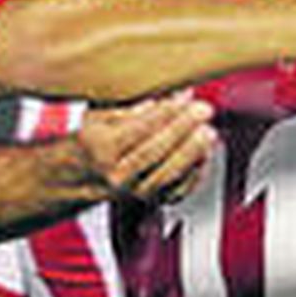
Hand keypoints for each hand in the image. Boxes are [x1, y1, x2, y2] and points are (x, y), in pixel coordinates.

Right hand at [77, 92, 215, 202]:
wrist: (87, 174)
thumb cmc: (95, 138)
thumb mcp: (101, 113)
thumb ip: (134, 105)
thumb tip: (171, 94)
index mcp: (100, 148)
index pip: (138, 129)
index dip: (164, 112)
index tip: (184, 97)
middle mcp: (116, 175)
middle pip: (154, 152)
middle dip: (183, 128)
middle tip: (202, 110)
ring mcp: (135, 192)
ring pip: (169, 174)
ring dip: (193, 151)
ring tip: (208, 131)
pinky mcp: (153, 202)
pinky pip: (179, 189)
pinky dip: (195, 170)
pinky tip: (204, 152)